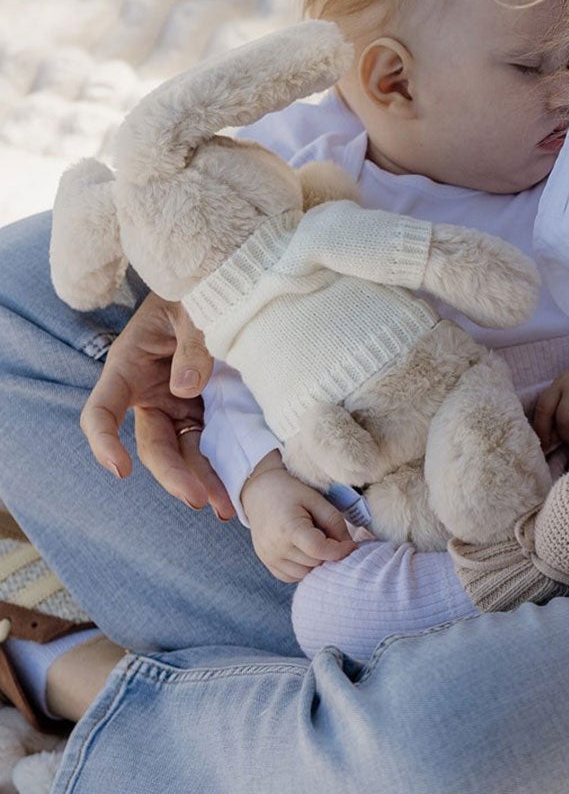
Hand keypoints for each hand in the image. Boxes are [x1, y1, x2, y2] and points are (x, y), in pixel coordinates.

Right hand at [79, 292, 234, 518]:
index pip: (102, 410)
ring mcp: (182, 406)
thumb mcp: (194, 306)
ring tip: (227, 509)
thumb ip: (193, 344)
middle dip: (175, 476)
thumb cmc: (202, 285)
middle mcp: (152, 393)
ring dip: (204, 482)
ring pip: (186, 454)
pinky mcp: (210, 413)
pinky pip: (213, 447)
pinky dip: (225, 469)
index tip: (120, 469)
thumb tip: (185, 389)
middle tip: (201, 501)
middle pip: (153, 445)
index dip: (104, 440)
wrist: (234, 284)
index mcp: (131, 365)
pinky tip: (241, 491)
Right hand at [241, 453, 355, 582]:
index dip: (340, 550)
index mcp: (289, 529)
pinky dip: (304, 568)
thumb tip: (349, 547)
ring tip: (315, 542)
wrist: (259, 492)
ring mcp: (269, 558)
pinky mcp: (267, 563)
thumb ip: (335, 523)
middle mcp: (276, 548)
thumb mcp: (316, 500)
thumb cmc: (290, 493)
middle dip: (329, 554)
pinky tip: (304, 551)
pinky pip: (293, 576)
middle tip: (329, 537)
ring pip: (306, 574)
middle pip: (315, 563)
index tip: (350, 544)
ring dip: (317, 563)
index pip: (319, 550)